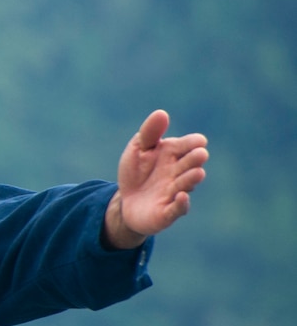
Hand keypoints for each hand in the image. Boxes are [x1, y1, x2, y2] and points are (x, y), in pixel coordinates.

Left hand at [103, 110, 209, 248]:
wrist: (126, 202)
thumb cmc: (136, 172)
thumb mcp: (138, 150)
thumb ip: (149, 133)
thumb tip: (161, 113)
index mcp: (174, 154)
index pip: (190, 145)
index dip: (193, 143)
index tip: (197, 141)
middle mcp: (179, 172)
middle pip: (191, 164)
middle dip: (195, 160)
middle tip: (200, 154)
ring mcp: (175, 192)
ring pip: (186, 184)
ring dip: (191, 179)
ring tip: (197, 173)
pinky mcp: (168, 212)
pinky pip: (178, 208)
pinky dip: (181, 203)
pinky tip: (181, 196)